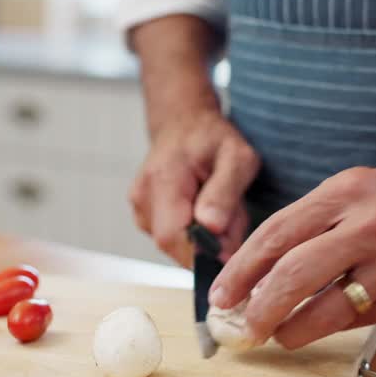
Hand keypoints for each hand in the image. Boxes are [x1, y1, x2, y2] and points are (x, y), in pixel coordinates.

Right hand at [129, 108, 260, 266]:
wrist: (182, 122)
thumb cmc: (213, 138)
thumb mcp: (237, 157)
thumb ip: (225, 193)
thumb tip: (211, 229)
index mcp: (163, 179)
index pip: (172, 237)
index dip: (201, 253)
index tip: (230, 245)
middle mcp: (142, 196)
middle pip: (174, 245)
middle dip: (207, 244)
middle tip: (231, 217)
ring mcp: (138, 207)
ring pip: (174, 245)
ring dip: (202, 238)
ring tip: (218, 207)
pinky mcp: (142, 215)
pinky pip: (171, 239)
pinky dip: (192, 233)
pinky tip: (202, 209)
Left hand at [208, 142, 375, 348]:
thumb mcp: (358, 190)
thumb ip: (316, 224)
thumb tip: (263, 272)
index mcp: (344, 193)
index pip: (277, 234)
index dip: (242, 269)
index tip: (220, 295)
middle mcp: (367, 225)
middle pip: (294, 273)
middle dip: (259, 307)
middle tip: (242, 327)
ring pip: (328, 307)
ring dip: (293, 329)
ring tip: (277, 335)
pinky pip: (361, 318)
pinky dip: (332, 326)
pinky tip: (318, 327)